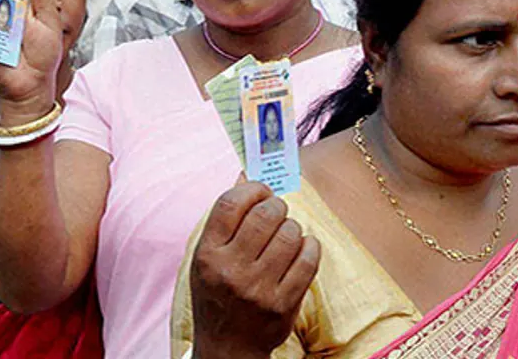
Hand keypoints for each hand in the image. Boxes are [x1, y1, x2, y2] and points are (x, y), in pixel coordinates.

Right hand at [190, 183, 319, 358]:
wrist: (227, 346)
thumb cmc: (217, 293)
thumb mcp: (207, 256)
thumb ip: (224, 219)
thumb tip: (245, 176)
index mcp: (207, 254)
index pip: (230, 204)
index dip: (252, 188)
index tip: (261, 190)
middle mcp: (231, 270)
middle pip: (264, 215)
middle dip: (276, 205)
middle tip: (277, 211)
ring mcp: (258, 288)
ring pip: (289, 234)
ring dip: (292, 226)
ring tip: (287, 233)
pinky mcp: (283, 303)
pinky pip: (307, 259)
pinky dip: (309, 246)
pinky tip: (302, 248)